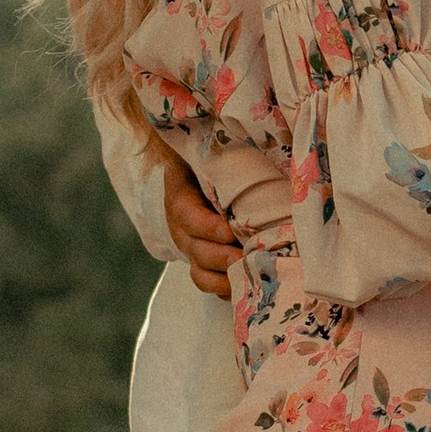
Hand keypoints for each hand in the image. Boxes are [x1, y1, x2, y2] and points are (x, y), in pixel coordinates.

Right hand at [160, 147, 240, 299]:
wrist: (201, 184)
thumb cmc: (214, 168)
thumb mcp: (210, 159)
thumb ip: (222, 156)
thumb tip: (248, 141)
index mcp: (181, 198)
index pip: (188, 215)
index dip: (207, 227)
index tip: (229, 231)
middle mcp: (182, 228)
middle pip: (195, 250)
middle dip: (221, 257)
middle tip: (245, 257)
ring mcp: (192, 250)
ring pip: (200, 274)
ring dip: (223, 280)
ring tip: (249, 276)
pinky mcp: (204, 266)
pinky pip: (210, 286)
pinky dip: (227, 290)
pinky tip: (247, 288)